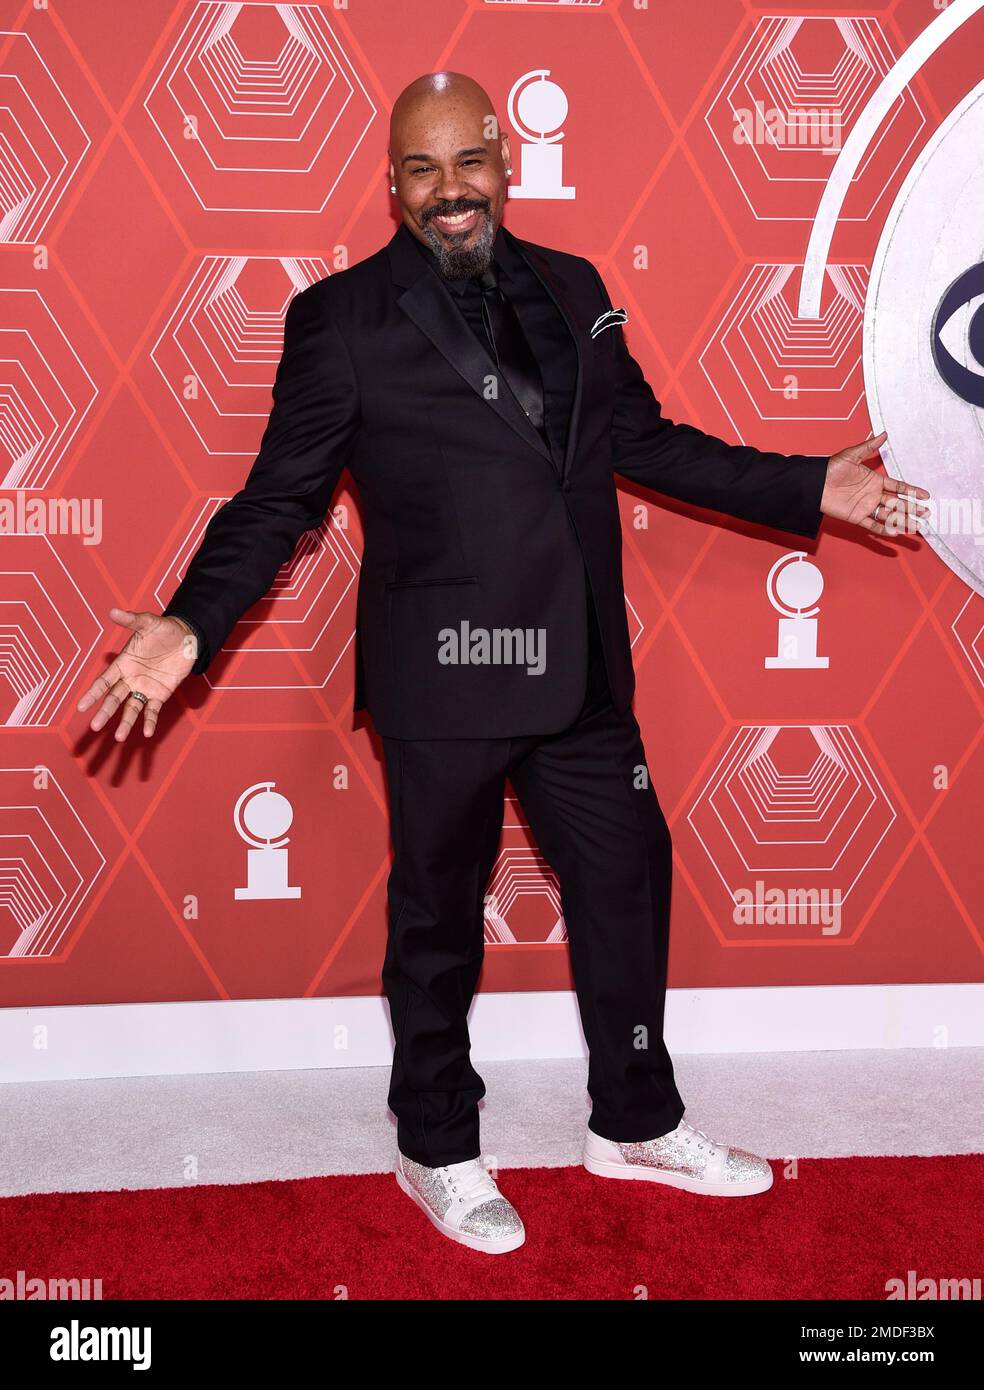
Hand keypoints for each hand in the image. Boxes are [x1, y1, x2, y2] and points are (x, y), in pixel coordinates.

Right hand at [77, 609, 198, 741]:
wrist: (186, 637)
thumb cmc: (163, 629)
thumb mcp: (147, 623)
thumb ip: (131, 620)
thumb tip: (112, 611)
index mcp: (123, 664)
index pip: (104, 682)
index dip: (92, 694)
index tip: (81, 707)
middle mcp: (130, 679)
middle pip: (114, 699)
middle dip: (105, 712)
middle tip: (94, 726)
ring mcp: (145, 688)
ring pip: (132, 708)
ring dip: (125, 723)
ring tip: (119, 738)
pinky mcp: (160, 694)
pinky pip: (153, 710)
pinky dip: (149, 721)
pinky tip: (147, 733)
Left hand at [820, 431, 929, 534]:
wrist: (814, 484)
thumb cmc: (830, 468)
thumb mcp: (851, 455)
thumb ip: (869, 447)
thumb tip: (883, 434)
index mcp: (874, 480)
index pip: (898, 487)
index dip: (912, 491)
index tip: (925, 496)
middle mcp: (873, 494)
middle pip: (897, 503)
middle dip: (912, 508)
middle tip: (926, 513)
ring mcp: (866, 506)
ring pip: (888, 515)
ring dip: (903, 521)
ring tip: (917, 526)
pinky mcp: (856, 517)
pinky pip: (872, 525)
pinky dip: (883, 529)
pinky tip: (895, 532)